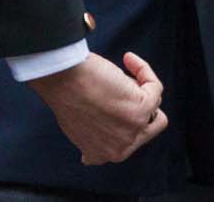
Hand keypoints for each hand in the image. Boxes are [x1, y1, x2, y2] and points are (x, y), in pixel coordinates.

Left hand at [28, 51, 167, 164]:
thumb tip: (109, 121)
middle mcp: (120, 149)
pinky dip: (144, 70)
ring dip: (137, 87)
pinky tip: (128, 58)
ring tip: (113, 74)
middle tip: (114, 86)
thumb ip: (95, 129)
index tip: (110, 99)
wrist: (58, 78)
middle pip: (146, 126)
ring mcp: (133, 131)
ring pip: (153, 107)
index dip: (123, 117)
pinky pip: (155, 88)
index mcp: (103, 154)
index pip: (128, 140)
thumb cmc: (61, 91)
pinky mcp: (142, 109)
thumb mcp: (77, 123)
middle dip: (134, 103)